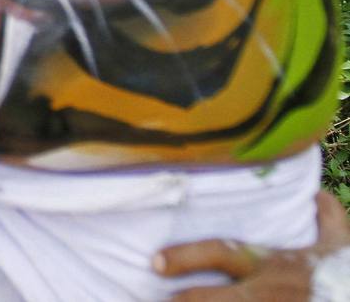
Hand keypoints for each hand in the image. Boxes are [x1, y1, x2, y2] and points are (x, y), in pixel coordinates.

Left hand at [157, 189, 349, 299]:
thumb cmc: (348, 276)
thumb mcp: (342, 246)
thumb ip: (328, 219)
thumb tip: (320, 194)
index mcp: (272, 265)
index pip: (221, 254)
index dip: (186, 257)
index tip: (155, 261)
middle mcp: (268, 291)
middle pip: (214, 298)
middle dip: (187, 301)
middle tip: (164, 300)